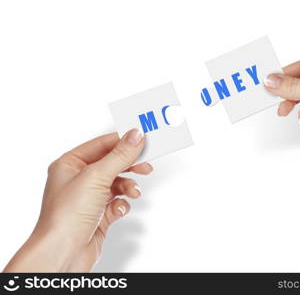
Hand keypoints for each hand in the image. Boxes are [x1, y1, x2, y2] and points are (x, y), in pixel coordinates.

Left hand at [4, 129, 151, 271]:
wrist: (62, 254)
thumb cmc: (66, 216)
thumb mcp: (97, 177)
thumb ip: (120, 155)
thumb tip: (136, 135)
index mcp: (69, 164)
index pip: (101, 145)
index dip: (122, 142)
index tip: (143, 139)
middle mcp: (77, 180)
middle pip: (111, 164)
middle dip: (129, 166)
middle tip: (146, 166)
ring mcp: (88, 198)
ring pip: (117, 184)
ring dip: (128, 187)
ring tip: (133, 193)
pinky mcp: (97, 216)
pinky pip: (117, 203)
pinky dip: (122, 205)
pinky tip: (118, 211)